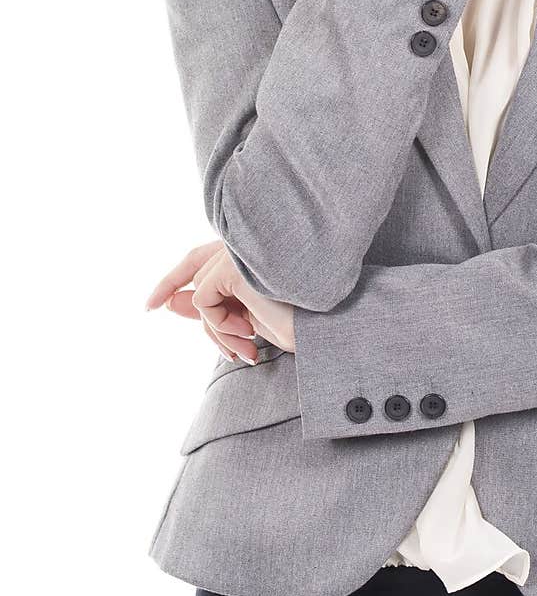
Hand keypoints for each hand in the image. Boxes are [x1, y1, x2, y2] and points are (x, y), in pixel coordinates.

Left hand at [145, 241, 295, 360]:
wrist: (326, 328)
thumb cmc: (298, 322)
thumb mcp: (246, 318)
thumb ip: (212, 307)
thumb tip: (170, 302)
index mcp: (255, 255)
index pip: (205, 258)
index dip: (177, 276)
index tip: (152, 303)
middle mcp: (247, 247)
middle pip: (197, 270)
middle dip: (177, 292)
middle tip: (150, 308)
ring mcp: (240, 253)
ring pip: (200, 294)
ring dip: (217, 331)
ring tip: (245, 348)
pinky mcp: (234, 266)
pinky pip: (203, 301)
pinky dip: (219, 325)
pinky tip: (249, 335)